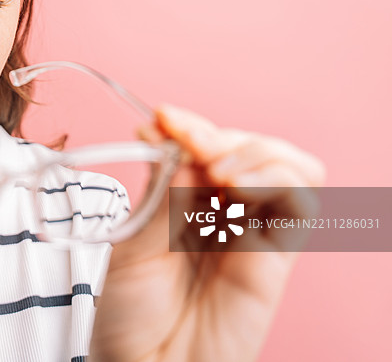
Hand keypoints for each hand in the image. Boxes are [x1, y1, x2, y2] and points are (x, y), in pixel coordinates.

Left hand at [90, 104, 324, 361]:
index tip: (164, 117)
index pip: (208, 146)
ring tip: (216, 170)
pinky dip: (275, 181)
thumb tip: (168, 135)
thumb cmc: (129, 312)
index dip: (192, 125)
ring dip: (255, 152)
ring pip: (291, 165)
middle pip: (252, 147)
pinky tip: (235, 189)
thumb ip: (161, 193)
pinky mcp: (276, 259)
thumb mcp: (132, 241)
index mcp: (188, 202)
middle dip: (220, 134)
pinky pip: (301, 204)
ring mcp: (254, 233)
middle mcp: (226, 213)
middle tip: (190, 140)